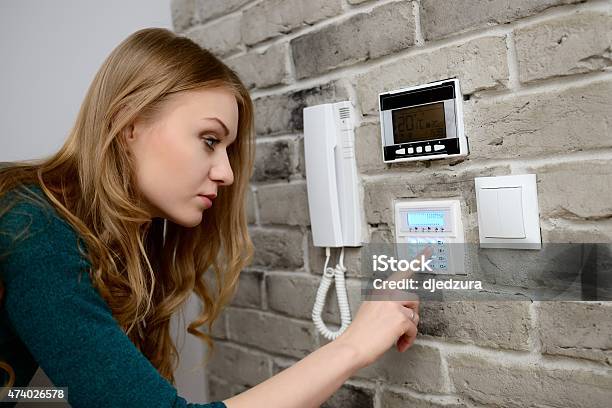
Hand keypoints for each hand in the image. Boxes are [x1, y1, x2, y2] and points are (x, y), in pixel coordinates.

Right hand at [333, 247, 429, 368]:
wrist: (353, 345)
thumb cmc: (360, 332)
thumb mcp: (370, 310)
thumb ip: (385, 304)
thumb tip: (403, 311)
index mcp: (380, 290)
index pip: (402, 272)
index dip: (418, 260)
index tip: (428, 250)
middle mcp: (388, 293)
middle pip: (413, 299)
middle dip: (411, 314)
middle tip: (402, 327)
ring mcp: (394, 304)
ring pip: (414, 316)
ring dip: (408, 330)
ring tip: (396, 337)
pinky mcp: (401, 318)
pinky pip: (413, 329)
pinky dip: (408, 339)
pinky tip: (398, 344)